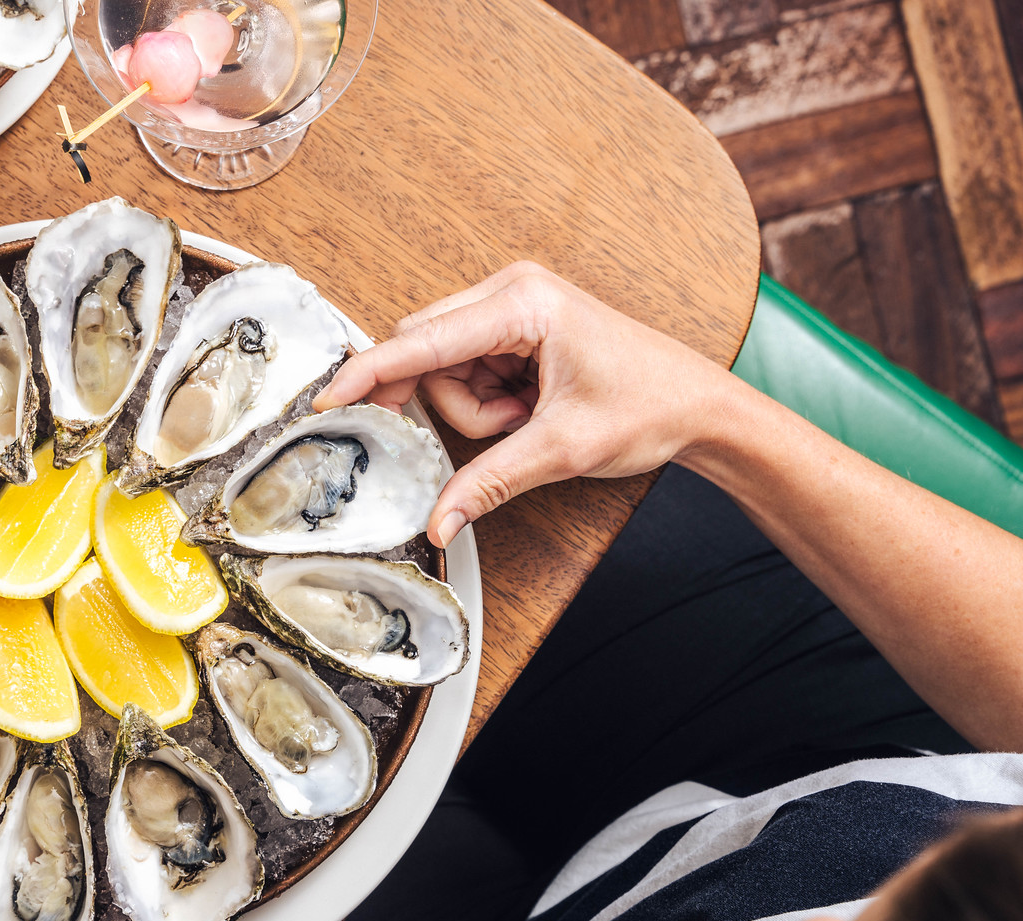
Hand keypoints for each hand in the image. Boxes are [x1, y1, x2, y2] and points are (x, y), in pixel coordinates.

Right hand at [315, 262, 730, 545]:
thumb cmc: (649, 405)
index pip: (422, 340)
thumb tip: (438, 521)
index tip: (326, 397)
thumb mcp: (563, 450)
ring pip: (443, 370)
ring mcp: (510, 311)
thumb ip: (490, 481)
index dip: (370, 372)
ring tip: (531, 420)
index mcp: (521, 303)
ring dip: (474, 410)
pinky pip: (465, 374)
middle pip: (425, 352)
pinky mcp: (513, 332)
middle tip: (500, 430)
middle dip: (450, 405)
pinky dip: (487, 404)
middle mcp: (509, 293)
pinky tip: (530, 410)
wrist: (699, 406)